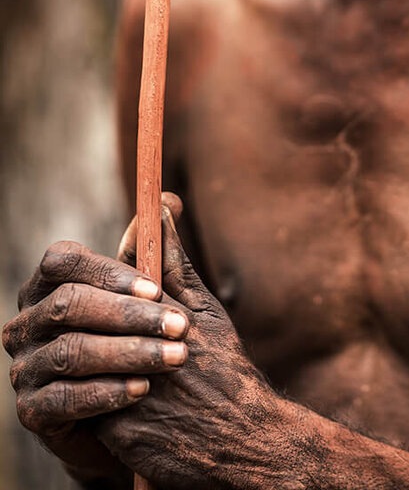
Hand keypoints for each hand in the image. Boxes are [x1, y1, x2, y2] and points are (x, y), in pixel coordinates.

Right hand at [2, 227, 188, 485]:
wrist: (131, 414)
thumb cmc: (141, 341)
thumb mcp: (155, 297)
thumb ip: (158, 250)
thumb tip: (171, 199)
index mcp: (50, 285)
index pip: (61, 261)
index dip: (107, 271)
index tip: (156, 288)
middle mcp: (28, 321)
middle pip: (68, 304)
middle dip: (129, 315)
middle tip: (179, 326)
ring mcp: (25, 367)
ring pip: (71, 351)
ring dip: (128, 353)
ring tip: (173, 358)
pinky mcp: (31, 410)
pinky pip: (64, 399)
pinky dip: (106, 392)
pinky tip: (142, 390)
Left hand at [96, 197, 277, 488]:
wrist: (245, 442)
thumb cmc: (225, 370)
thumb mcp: (206, 311)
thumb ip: (176, 262)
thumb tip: (160, 206)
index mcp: (174, 317)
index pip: (125, 283)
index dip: (110, 281)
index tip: (108, 283)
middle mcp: (154, 352)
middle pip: (99, 324)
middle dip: (94, 323)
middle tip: (98, 329)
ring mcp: (137, 395)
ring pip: (87, 365)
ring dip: (90, 360)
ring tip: (101, 362)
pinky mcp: (123, 433)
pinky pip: (90, 405)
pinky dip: (94, 398)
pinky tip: (106, 396)